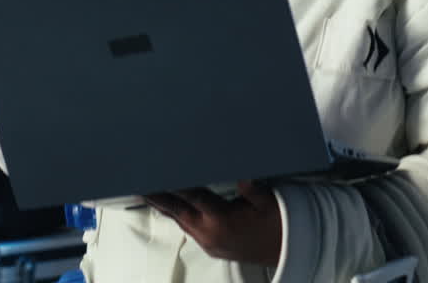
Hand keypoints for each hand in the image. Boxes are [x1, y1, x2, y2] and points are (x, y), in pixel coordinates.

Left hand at [144, 180, 281, 265]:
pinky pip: (188, 229)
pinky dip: (179, 217)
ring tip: (151, 193)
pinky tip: (174, 209)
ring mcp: (208, 242)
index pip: (192, 196)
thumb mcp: (268, 202)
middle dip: (158, 197)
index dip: (173, 184)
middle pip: (177, 211)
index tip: (159, 174)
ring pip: (180, 221)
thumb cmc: (277, 225)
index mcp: (222, 219)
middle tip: (141, 184)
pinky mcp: (211, 248)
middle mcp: (210, 233)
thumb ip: (252, 189)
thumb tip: (243, 178)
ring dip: (167, 207)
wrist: (286, 252)